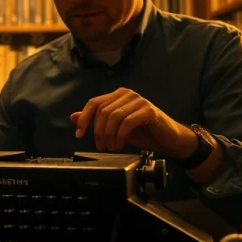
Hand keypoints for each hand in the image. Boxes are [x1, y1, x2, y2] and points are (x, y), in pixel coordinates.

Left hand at [70, 88, 188, 154]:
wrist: (168, 139)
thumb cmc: (142, 132)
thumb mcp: (114, 128)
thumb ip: (96, 121)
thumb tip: (73, 116)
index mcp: (117, 95)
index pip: (94, 103)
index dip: (84, 119)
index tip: (79, 135)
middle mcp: (127, 94)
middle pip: (102, 111)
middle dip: (98, 132)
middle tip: (101, 146)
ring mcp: (139, 101)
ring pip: (114, 116)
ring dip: (109, 135)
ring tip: (111, 147)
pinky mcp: (149, 110)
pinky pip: (127, 122)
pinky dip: (120, 135)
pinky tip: (120, 144)